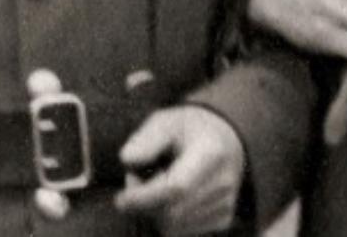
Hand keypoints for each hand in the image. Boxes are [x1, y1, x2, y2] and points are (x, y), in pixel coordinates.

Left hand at [115, 106, 246, 235]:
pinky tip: (170, 199)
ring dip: (153, 214)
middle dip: (144, 205)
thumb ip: (144, 139)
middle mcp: (223, 182)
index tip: (121, 199)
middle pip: (172, 214)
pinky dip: (167, 221)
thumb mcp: (164, 122)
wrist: (225, 139)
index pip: (176, 188)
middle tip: (136, 181)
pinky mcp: (223, 219)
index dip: (144, 198)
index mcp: (210, 152)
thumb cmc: (187, 130)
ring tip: (155, 186)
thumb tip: (128, 161)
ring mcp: (225, 203)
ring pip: (174, 228)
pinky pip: (182, 232)